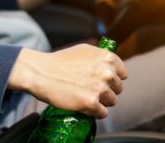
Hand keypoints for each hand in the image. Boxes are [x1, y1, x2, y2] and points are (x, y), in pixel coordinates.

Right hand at [8, 44, 126, 118]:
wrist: (41, 72)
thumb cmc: (61, 60)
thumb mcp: (85, 50)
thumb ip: (101, 56)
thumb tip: (112, 65)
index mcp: (108, 58)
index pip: (123, 74)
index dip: (114, 78)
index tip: (105, 81)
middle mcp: (107, 72)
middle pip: (118, 88)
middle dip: (107, 90)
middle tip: (92, 89)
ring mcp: (100, 88)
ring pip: (112, 101)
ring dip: (102, 101)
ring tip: (88, 97)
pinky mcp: (91, 103)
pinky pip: (103, 113)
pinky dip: (96, 112)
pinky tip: (86, 106)